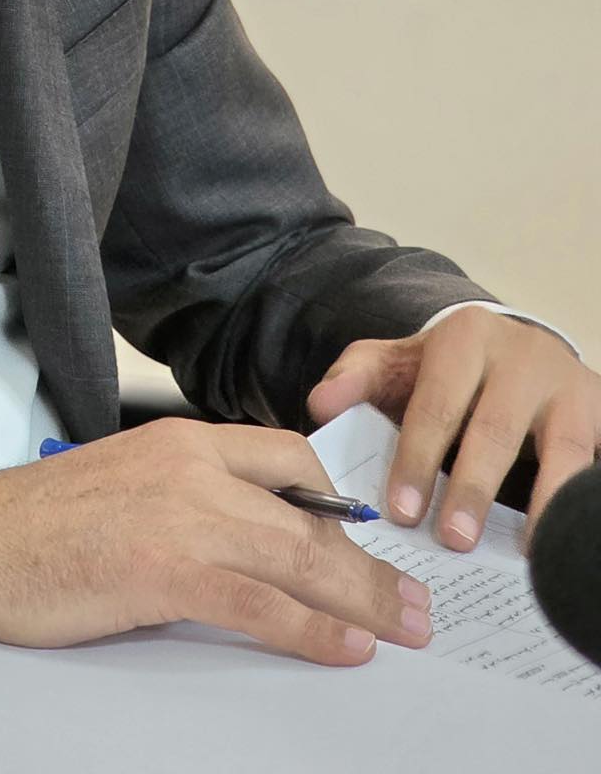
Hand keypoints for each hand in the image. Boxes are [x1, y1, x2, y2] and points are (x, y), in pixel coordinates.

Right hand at [0, 417, 433, 666]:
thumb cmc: (34, 523)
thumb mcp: (123, 484)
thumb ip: (185, 498)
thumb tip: (246, 543)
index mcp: (178, 439)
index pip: (286, 455)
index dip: (339, 502)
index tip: (372, 539)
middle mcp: (189, 465)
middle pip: (309, 511)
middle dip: (372, 561)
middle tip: (416, 599)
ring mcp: (180, 515)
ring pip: (299, 556)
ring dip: (364, 599)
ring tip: (405, 629)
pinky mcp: (164, 569)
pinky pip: (261, 604)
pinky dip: (313, 631)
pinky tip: (346, 649)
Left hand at [306, 309, 600, 552]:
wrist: (522, 351)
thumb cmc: (451, 371)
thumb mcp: (400, 361)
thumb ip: (356, 378)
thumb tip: (320, 406)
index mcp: (466, 337)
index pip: (436, 404)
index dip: (418, 460)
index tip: (403, 512)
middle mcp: (523, 356)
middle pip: (495, 430)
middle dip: (473, 489)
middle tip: (453, 541)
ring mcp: (571, 387)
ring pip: (561, 452)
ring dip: (543, 506)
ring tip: (524, 556)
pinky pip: (592, 468)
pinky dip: (576, 505)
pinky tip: (563, 542)